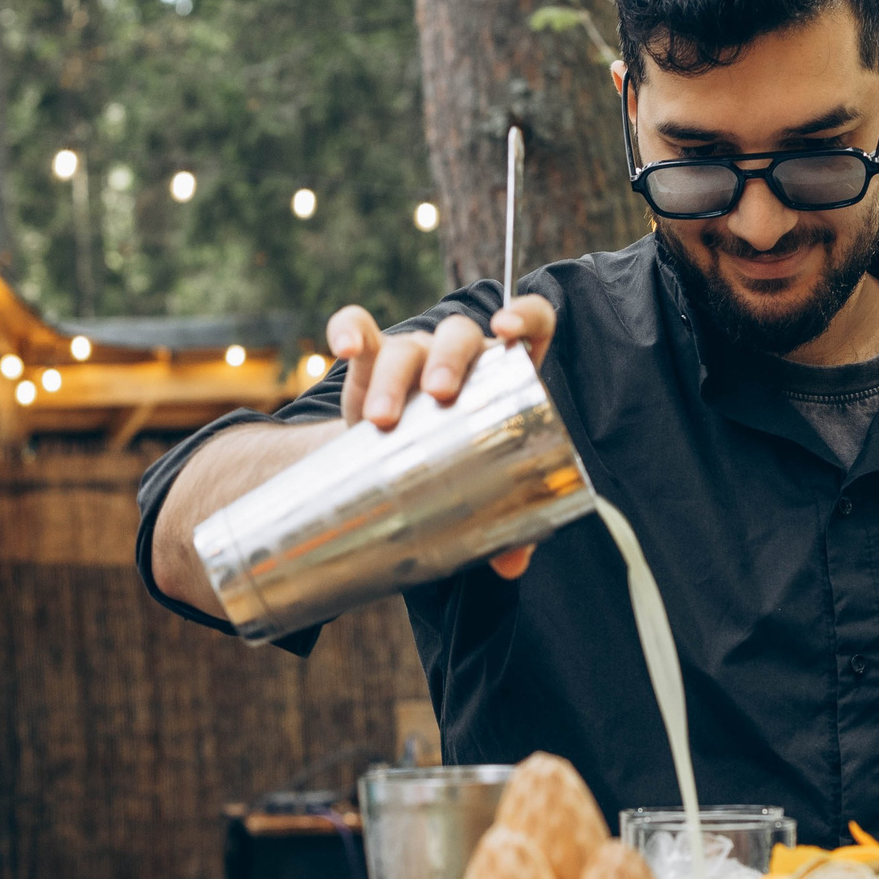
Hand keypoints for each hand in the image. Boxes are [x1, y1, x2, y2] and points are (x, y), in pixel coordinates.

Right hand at [323, 294, 558, 578]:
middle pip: (459, 336)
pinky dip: (349, 330)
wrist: (399, 474)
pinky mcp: (370, 362)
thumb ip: (507, 526)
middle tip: (439, 397)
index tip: (509, 331)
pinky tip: (345, 349)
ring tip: (382, 420)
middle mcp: (461, 357)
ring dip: (393, 377)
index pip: (533, 324)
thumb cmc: (457, 476)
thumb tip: (512, 564)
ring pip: (406, 345)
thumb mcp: (484, 496)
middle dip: (448, 361)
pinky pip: (356, 328)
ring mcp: (414, 355)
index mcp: (506, 377)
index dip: (527, 314)